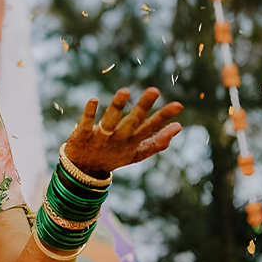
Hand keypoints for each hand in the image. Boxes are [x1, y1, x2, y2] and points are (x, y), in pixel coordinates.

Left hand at [62, 88, 183, 176]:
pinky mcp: (83, 134)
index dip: (164, 117)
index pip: (151, 127)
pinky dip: (90, 112)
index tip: (178, 105)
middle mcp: (118, 138)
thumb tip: (178, 127)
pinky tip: (94, 99)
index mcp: (132, 142)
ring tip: (125, 91)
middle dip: (144, 106)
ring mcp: (101, 136)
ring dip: (117, 106)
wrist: (83, 171)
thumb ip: (157, 142)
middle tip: (154, 90)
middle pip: (132, 121)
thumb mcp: (137, 153)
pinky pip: (86, 121)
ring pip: (110, 120)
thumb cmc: (114, 157)